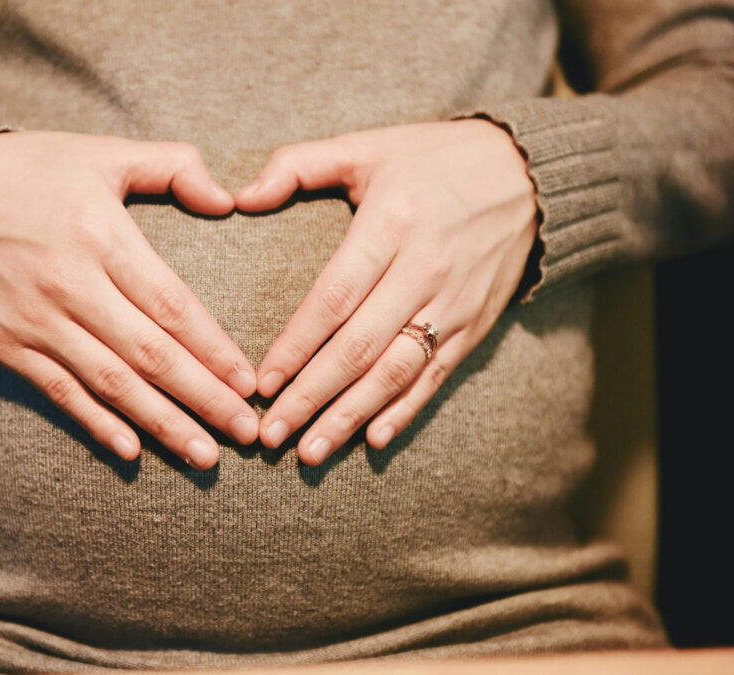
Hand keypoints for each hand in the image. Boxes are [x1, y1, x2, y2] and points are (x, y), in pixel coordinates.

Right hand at [0, 131, 258, 468]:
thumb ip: (173, 166)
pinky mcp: (8, 345)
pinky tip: (132, 451)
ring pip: (111, 383)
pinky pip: (60, 393)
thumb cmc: (33, 170)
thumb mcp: (104, 153)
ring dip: (162, 423)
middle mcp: (69, 284)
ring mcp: (35, 321)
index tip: (249, 383)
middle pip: (149, 354)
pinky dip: (96, 424)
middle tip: (247, 433)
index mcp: (100, 235)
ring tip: (205, 455)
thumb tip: (227, 200)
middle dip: (204, 398)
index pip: (170, 305)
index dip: (213, 349)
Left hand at [235, 120, 537, 464]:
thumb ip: (297, 166)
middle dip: (311, 396)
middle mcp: (424, 270)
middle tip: (271, 435)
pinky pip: (436, 376)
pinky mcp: (476, 324)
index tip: (261, 383)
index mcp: (391, 224)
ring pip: (396, 372)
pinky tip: (373, 440)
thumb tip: (239, 197)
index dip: (296, 345)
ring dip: (350, 417)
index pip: (333, 298)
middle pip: (359, 347)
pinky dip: (405, 411)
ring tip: (310, 452)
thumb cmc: (433, 159)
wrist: (530, 173)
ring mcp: (454, 302)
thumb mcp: (366, 146)